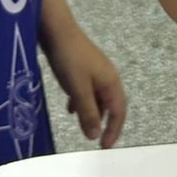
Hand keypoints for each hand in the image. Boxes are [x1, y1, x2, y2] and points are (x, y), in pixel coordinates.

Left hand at [43, 27, 126, 147]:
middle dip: (106, 123)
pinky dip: (82, 102)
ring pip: (98, 98)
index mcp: (111, 82)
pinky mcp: (83, 67)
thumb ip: (88, 113)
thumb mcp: (78, 89)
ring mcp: (95, 71)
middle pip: (111, 105)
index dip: (114, 130)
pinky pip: (87, 90)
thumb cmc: (70, 60)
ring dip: (93, 113)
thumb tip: (95, 136)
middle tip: (97, 140)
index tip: (105, 146)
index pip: (119, 112)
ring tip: (84, 127)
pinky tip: (71, 108)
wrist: (57, 30)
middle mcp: (107, 77)